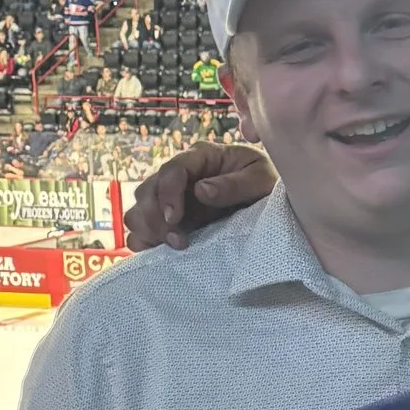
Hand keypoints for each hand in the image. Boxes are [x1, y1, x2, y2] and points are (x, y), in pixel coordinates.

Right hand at [124, 142, 276, 252]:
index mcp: (200, 157)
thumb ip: (234, 185)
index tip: (175, 219)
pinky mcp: (169, 222)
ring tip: (174, 245)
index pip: (171, 169)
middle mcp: (179, 176)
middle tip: (179, 241)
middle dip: (156, 218)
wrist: (272, 203)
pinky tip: (163, 251)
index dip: (168, 194)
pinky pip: (141, 231)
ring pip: (138, 211)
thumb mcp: (261, 179)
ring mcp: (170, 199)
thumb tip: (201, 191)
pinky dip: (145, 242)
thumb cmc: (267, 184)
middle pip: (146, 192)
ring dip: (148, 230)